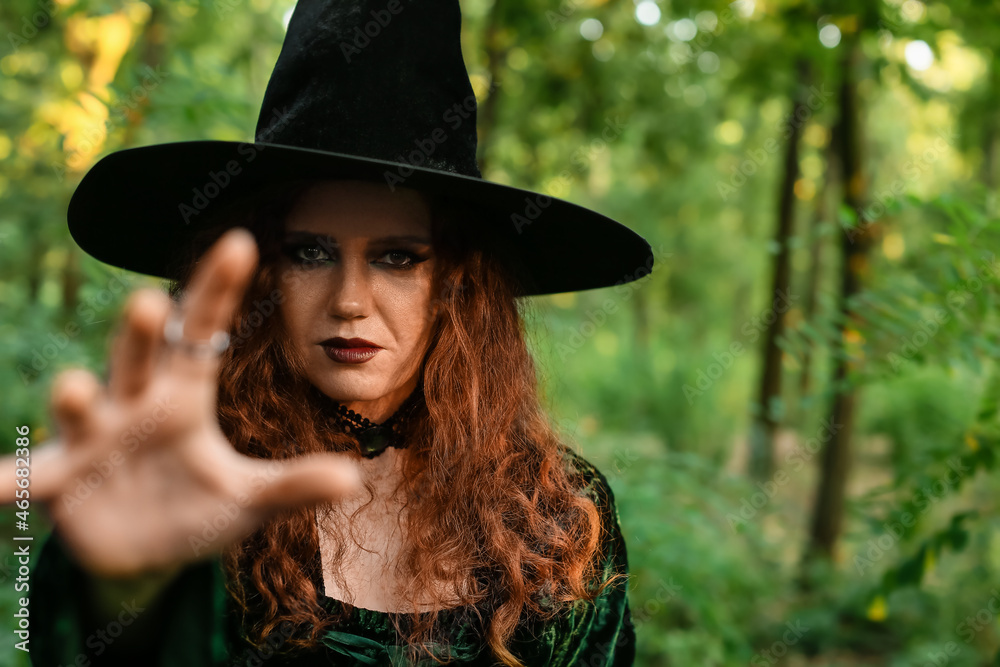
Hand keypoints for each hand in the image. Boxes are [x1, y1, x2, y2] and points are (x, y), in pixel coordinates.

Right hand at [32, 228, 361, 578]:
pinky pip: (32, 476)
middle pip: (139, 359)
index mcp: (182, 398)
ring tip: (72, 387)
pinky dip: (10, 479)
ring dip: (73, 397)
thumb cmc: (199, 506)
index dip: (217, 290)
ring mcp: (94, 440)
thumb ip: (294, 484)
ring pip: (82, 407)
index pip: (203, 333)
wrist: (147, 553)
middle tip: (146, 302)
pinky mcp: (63, 481)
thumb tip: (355, 478)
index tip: (241, 241)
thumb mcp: (250, 499)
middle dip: (138, 334)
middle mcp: (134, 405)